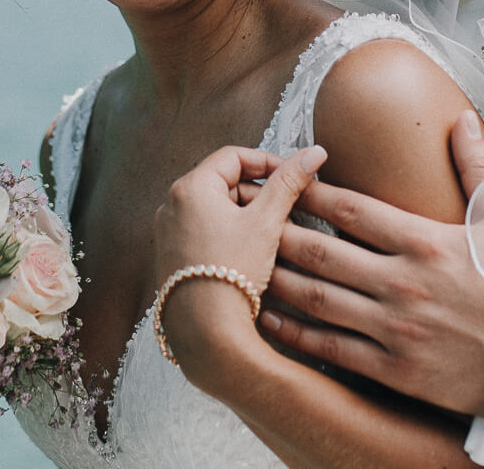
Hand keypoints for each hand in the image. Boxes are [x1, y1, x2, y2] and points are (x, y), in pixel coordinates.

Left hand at [151, 144, 328, 386]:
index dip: (268, 162)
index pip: (234, 156)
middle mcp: (171, 205)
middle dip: (259, 192)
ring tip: (273, 234)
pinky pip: (204, 231)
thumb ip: (289, 182)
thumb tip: (314, 152)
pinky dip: (229, 233)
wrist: (205, 331)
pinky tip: (251, 253)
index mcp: (190, 187)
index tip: (293, 176)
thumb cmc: (231, 273)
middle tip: (287, 209)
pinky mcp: (172, 255)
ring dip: (246, 213)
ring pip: (215, 208)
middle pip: (224, 181)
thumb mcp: (267, 222)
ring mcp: (168, 231)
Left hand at [258, 110, 483, 417]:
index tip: (283, 180)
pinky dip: (296, 334)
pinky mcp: (395, 371)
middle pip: (322, 252)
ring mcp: (396, 329)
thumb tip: (460, 117)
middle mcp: (404, 282)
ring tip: (246, 264)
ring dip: (278, 280)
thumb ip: (477, 167)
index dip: (309, 192)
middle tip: (248, 219)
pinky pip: (332, 350)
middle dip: (277, 233)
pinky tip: (271, 319)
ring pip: (318, 300)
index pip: (352, 208)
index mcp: (427, 241)